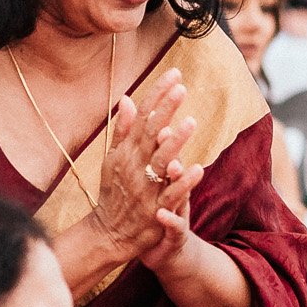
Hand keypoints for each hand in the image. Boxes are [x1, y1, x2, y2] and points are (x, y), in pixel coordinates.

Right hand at [94, 70, 198, 259]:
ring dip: (175, 142)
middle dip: (166, 109)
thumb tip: (129, 99)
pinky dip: (183, 182)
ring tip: (191, 121)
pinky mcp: (155, 209)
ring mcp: (145, 187)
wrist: (109, 233)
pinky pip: (171, 194)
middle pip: (151, 133)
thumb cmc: (114, 193)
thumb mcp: (114, 158)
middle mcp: (135, 165)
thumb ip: (123, 129)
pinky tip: (198, 168)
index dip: (158, 94)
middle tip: (182, 88)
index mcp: (127, 151)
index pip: (143, 116)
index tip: (175, 73)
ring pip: (160, 161)